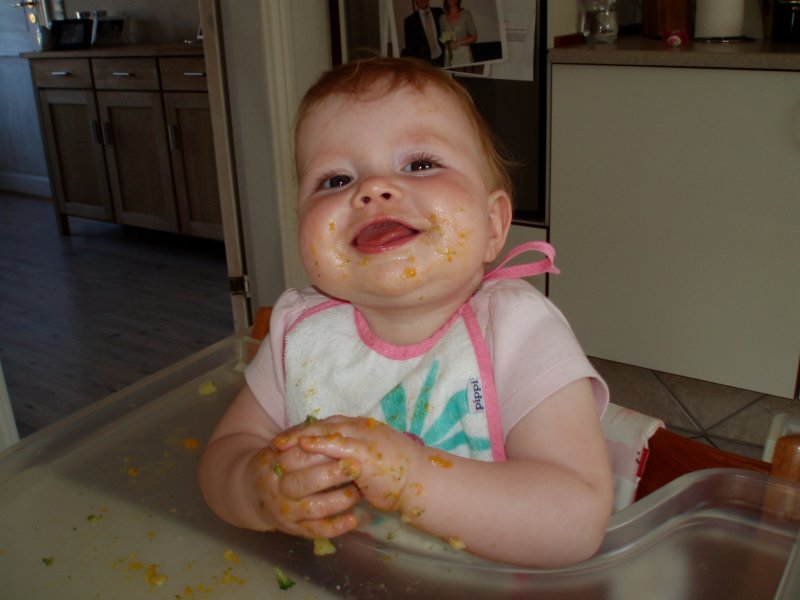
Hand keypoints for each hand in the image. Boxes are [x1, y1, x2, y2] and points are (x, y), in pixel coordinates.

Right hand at [247, 441, 361, 538]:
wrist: (252, 494)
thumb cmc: (277, 465)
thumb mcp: (282, 448)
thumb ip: (302, 439)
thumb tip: (335, 431)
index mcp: (274, 463)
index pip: (299, 455)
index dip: (322, 450)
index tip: (346, 445)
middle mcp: (278, 489)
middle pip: (304, 482)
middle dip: (332, 475)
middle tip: (356, 468)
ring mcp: (285, 511)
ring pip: (313, 508)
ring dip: (339, 500)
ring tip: (359, 491)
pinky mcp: (294, 530)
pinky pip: (315, 531)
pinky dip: (335, 527)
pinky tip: (353, 520)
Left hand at [272, 416, 424, 515]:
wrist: (422, 480)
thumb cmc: (398, 474)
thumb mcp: (371, 460)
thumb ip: (352, 457)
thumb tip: (333, 465)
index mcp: (361, 428)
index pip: (326, 425)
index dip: (304, 431)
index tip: (285, 439)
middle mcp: (360, 428)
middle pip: (322, 425)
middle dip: (297, 432)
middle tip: (276, 441)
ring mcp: (363, 437)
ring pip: (326, 430)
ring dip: (301, 436)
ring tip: (281, 444)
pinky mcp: (366, 451)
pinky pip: (338, 444)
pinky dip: (320, 442)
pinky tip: (304, 445)